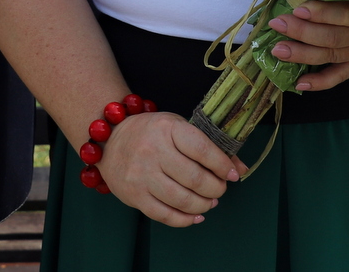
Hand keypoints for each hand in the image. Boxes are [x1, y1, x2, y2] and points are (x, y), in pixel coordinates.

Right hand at [96, 111, 243, 226]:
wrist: (109, 141)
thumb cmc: (150, 132)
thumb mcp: (177, 127)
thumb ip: (208, 145)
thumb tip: (239, 169)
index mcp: (167, 129)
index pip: (202, 149)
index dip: (222, 165)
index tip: (231, 174)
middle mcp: (152, 151)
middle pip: (195, 179)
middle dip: (216, 188)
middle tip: (220, 189)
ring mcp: (142, 175)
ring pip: (182, 200)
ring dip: (203, 205)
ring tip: (210, 201)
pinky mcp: (134, 196)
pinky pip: (165, 215)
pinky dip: (185, 220)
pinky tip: (195, 216)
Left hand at [267, 0, 348, 90]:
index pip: (346, 14)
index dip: (322, 13)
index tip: (297, 7)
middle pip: (334, 37)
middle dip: (302, 32)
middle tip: (277, 25)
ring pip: (332, 56)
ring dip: (303, 54)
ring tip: (278, 50)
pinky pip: (341, 75)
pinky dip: (320, 82)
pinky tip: (299, 83)